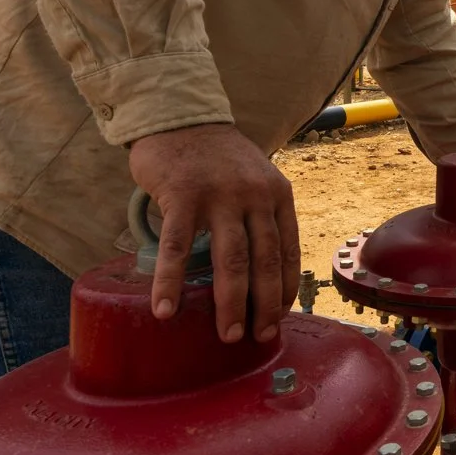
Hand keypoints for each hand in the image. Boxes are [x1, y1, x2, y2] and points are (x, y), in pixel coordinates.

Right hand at [128, 123, 299, 342]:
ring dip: (230, 303)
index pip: (289, 251)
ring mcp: (219, 195)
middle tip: (259, 338)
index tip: (279, 317)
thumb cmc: (218, 158)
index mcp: (278, 194)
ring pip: (230, 259)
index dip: (285, 289)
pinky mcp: (182, 196)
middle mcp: (255, 195)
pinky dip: (171, 282)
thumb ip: (262, 215)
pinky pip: (178, 247)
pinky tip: (165, 309)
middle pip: (265, 261)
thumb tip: (262, 270)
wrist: (180, 116)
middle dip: (264, 306)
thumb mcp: (256, 178)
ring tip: (227, 335)